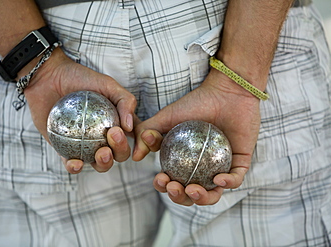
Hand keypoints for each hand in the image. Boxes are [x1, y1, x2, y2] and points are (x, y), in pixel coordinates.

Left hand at [23, 48, 136, 173]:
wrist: (48, 77)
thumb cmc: (80, 78)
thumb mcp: (108, 84)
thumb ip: (125, 101)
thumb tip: (129, 127)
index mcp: (118, 124)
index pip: (135, 139)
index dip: (142, 146)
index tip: (139, 143)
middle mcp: (104, 138)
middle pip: (119, 154)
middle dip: (121, 151)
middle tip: (113, 135)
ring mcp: (86, 146)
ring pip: (100, 164)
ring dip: (104, 164)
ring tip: (102, 153)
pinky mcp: (66, 150)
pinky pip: (73, 164)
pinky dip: (75, 167)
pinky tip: (76, 162)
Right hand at [133, 68, 260, 205]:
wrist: (225, 90)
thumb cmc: (196, 103)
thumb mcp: (166, 117)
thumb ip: (147, 133)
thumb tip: (135, 157)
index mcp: (184, 161)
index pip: (172, 180)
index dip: (164, 185)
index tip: (160, 177)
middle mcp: (201, 167)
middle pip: (190, 193)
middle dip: (179, 197)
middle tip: (174, 187)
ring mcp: (220, 166)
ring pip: (212, 193)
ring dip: (202, 198)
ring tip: (192, 190)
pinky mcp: (240, 163)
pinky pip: (236, 179)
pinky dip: (228, 182)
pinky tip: (218, 179)